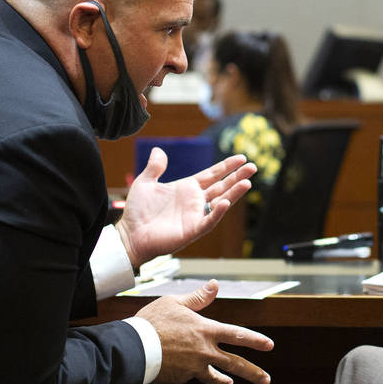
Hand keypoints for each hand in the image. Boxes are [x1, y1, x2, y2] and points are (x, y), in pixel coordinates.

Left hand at [117, 150, 256, 266]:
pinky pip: (209, 221)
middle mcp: (195, 201)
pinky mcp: (192, 230)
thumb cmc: (137, 211)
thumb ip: (155, 167)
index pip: (212, 174)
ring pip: (220, 202)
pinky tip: (224, 202)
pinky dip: (217, 212)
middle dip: (237, 176)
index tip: (241, 158)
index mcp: (187, 188)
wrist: (129, 234)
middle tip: (253, 166)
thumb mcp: (145, 183)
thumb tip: (158, 150)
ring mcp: (195, 216)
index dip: (226, 166)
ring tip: (247, 182)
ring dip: (234, 193)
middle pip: (222, 186)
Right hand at [135, 280, 273, 383]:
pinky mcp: (183, 378)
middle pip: (235, 363)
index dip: (255, 340)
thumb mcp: (175, 303)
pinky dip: (195, 375)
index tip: (269, 346)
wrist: (134, 348)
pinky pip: (192, 376)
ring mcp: (195, 367)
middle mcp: (205, 351)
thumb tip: (215, 285)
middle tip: (266, 380)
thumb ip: (198, 298)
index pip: (237, 335)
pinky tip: (192, 373)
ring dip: (226, 381)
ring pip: (217, 377)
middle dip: (253, 372)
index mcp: (206, 330)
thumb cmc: (153, 322)